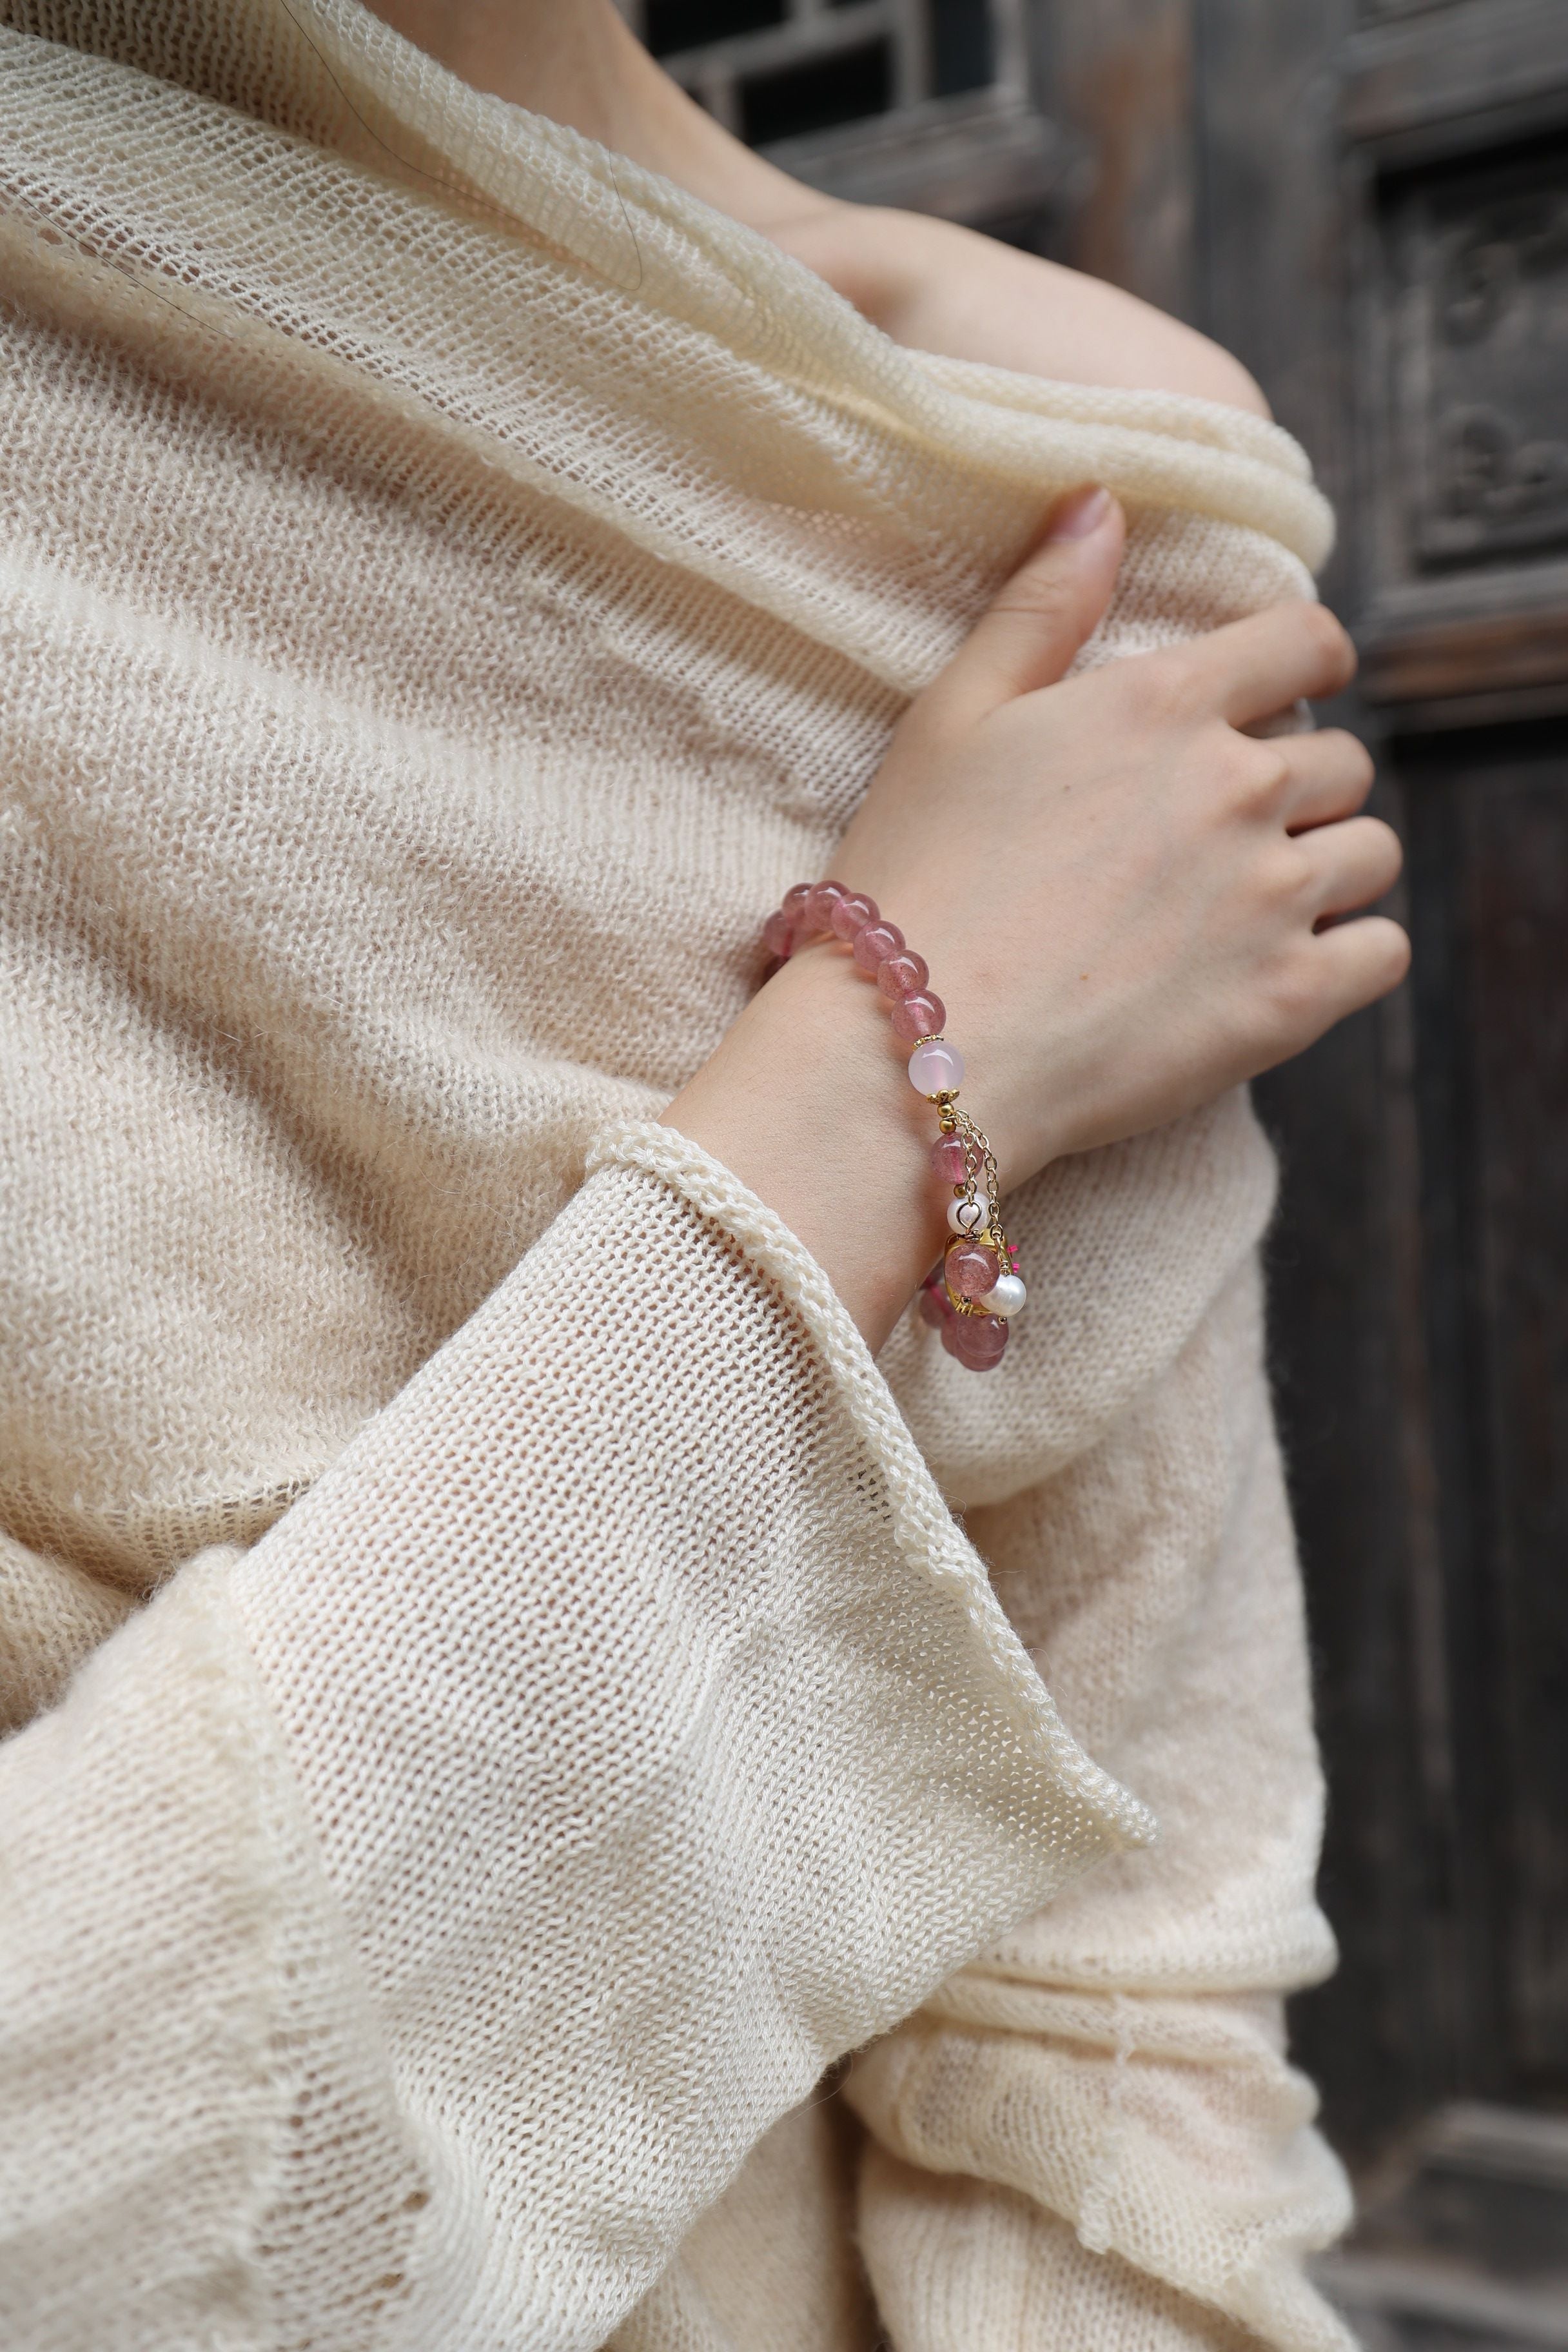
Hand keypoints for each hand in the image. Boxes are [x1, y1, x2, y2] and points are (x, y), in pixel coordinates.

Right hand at [665, 489, 1406, 1351]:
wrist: (909, 1046)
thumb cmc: (913, 878)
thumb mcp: (953, 716)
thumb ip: (1040, 604)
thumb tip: (1102, 500)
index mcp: (1164, 705)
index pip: (1309, 640)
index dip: (1306, 659)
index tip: (1281, 692)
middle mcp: (1237, 787)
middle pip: (1339, 756)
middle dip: (1296, 781)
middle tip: (1223, 830)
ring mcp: (1270, 896)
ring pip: (1369, 851)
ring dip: (1329, 863)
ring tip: (1256, 900)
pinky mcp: (1286, 1001)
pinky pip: (1383, 952)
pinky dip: (1353, 952)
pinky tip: (1292, 964)